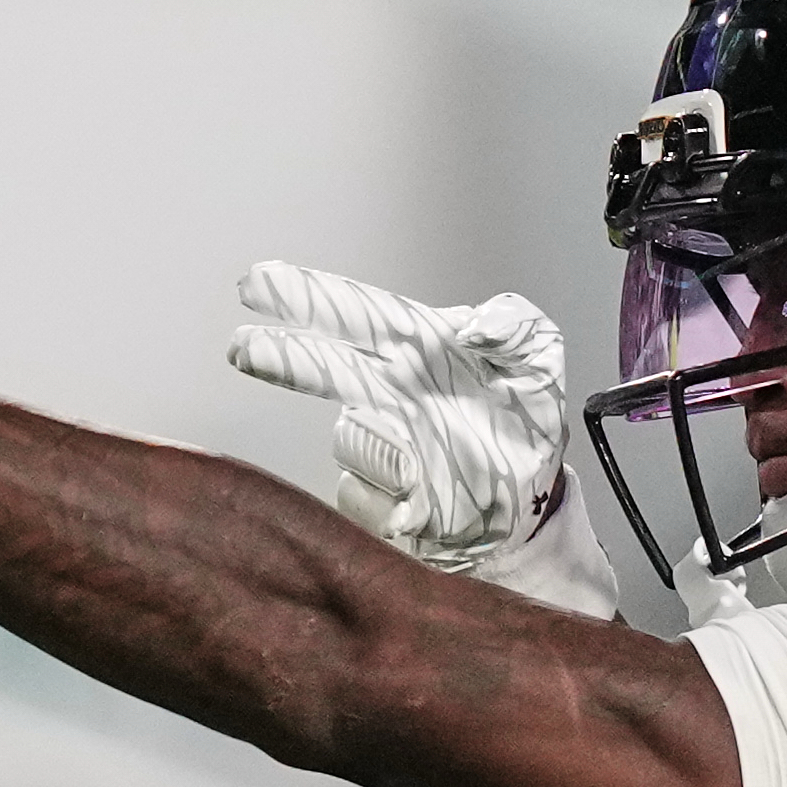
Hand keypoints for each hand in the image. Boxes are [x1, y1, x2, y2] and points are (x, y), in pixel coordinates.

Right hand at [229, 264, 616, 617]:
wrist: (536, 501)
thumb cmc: (529, 423)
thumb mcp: (541, 360)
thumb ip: (515, 325)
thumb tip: (475, 325)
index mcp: (418, 347)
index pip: (352, 312)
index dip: (304, 296)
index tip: (258, 286)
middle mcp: (388, 391)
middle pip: (322, 365)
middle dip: (285, 355)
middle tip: (244, 346)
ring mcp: (383, 443)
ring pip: (348, 438)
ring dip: (388, 450)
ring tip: (438, 459)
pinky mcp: (381, 498)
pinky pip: (364, 495)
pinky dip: (396, 500)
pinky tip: (432, 498)